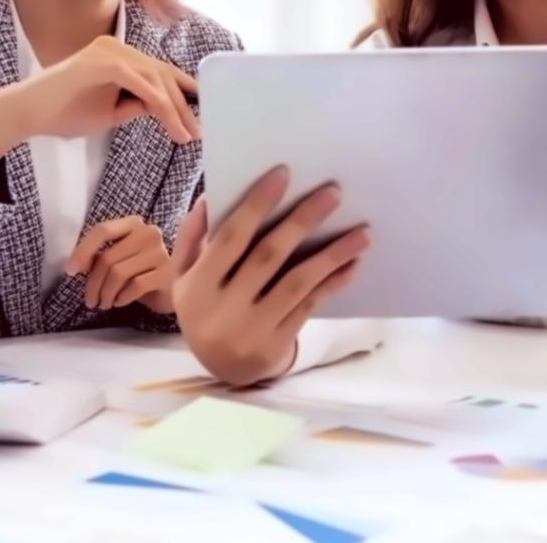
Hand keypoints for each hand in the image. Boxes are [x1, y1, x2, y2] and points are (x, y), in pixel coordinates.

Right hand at [10, 36, 200, 143]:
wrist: (25, 114)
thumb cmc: (62, 113)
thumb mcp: (111, 113)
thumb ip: (137, 106)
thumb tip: (164, 108)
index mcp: (118, 56)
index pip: (159, 73)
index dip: (182, 94)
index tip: (198, 117)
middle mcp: (116, 47)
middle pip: (162, 74)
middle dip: (183, 105)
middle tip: (195, 132)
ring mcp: (107, 51)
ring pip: (153, 77)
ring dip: (173, 107)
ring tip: (184, 133)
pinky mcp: (98, 61)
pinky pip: (136, 80)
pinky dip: (155, 100)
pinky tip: (167, 118)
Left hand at [65, 216, 175, 313]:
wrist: (173, 288)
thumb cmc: (141, 272)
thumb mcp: (119, 259)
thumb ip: (99, 256)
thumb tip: (75, 266)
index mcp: (134, 224)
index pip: (102, 230)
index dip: (82, 250)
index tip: (70, 271)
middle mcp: (149, 233)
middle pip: (107, 258)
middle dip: (93, 284)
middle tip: (90, 301)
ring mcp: (160, 252)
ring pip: (118, 274)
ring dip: (105, 294)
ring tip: (104, 303)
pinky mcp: (168, 274)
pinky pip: (134, 287)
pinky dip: (121, 298)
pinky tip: (120, 302)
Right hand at [170, 168, 370, 386]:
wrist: (222, 372)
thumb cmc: (205, 308)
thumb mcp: (184, 276)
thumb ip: (193, 237)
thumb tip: (210, 197)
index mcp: (197, 286)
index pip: (229, 238)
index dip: (256, 205)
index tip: (284, 174)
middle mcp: (224, 309)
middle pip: (268, 256)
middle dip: (302, 220)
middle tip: (333, 192)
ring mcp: (252, 330)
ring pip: (297, 283)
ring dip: (332, 254)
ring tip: (362, 232)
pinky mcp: (277, 345)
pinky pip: (310, 307)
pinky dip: (333, 283)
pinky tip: (353, 264)